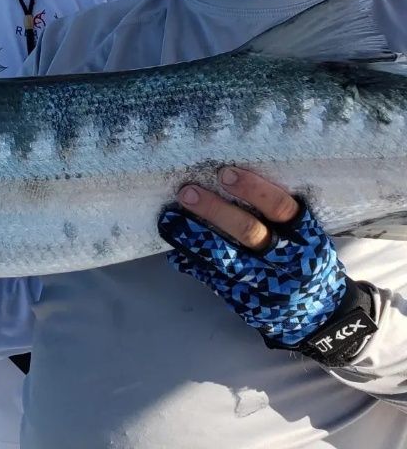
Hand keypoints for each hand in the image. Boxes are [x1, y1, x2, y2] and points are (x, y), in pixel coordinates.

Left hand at [158, 166, 373, 359]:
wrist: (322, 319)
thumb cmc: (307, 263)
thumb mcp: (306, 237)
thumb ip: (279, 215)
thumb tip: (228, 180)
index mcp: (306, 238)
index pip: (281, 208)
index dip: (253, 189)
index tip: (225, 173)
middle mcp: (288, 262)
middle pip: (249, 233)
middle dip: (215, 210)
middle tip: (188, 192)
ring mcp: (267, 286)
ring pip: (226, 259)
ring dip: (194, 236)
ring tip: (170, 220)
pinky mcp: (249, 304)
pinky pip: (216, 282)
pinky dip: (195, 265)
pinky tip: (176, 253)